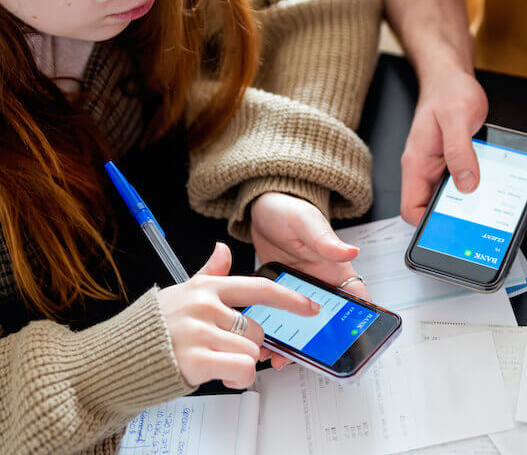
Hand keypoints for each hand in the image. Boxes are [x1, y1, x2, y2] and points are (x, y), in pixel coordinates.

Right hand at [157, 242, 319, 388]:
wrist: (116, 358)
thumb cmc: (151, 327)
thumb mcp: (181, 293)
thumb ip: (208, 274)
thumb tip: (222, 249)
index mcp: (206, 289)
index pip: (260, 288)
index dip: (290, 299)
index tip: (310, 308)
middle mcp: (205, 307)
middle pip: (257, 330)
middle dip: (247, 347)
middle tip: (225, 352)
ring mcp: (200, 332)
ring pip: (251, 352)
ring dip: (239, 365)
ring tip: (215, 364)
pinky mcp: (196, 359)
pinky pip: (242, 369)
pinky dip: (237, 378)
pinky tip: (220, 375)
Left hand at [250, 192, 370, 367]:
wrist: (261, 210)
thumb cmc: (290, 211)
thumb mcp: (307, 223)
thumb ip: (326, 240)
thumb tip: (350, 251)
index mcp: (336, 269)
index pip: (357, 299)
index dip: (359, 321)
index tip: (353, 340)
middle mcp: (320, 285)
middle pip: (327, 321)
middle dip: (318, 343)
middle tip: (305, 356)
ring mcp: (298, 293)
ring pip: (301, 326)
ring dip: (291, 342)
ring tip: (276, 355)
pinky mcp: (277, 296)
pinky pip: (278, 319)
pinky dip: (271, 332)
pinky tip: (260, 340)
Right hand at [400, 67, 487, 224]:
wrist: (451, 78)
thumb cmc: (449, 92)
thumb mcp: (458, 118)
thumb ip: (460, 151)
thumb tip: (467, 183)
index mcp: (416, 163)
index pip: (410, 208)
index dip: (426, 224)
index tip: (447, 228)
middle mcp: (424, 169)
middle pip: (429, 209)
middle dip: (449, 219)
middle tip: (473, 222)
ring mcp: (438, 168)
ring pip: (447, 199)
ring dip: (464, 204)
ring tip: (484, 205)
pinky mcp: (452, 163)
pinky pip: (460, 185)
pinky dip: (473, 188)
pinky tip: (488, 186)